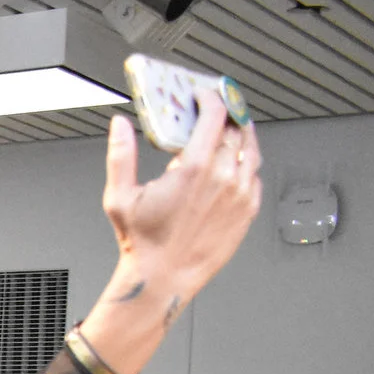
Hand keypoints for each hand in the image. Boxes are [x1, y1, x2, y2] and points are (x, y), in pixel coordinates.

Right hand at [79, 93, 262, 373]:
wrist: (164, 278)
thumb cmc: (143, 243)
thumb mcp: (119, 196)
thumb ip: (121, 155)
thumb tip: (119, 126)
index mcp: (193, 169)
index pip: (215, 116)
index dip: (211, 98)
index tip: (204, 94)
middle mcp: (222, 178)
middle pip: (235, 130)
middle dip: (226, 115)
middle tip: (216, 110)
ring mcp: (239, 194)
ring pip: (250, 150)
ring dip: (242, 135)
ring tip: (232, 129)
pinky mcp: (247, 211)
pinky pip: (254, 176)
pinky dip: (246, 164)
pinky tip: (233, 163)